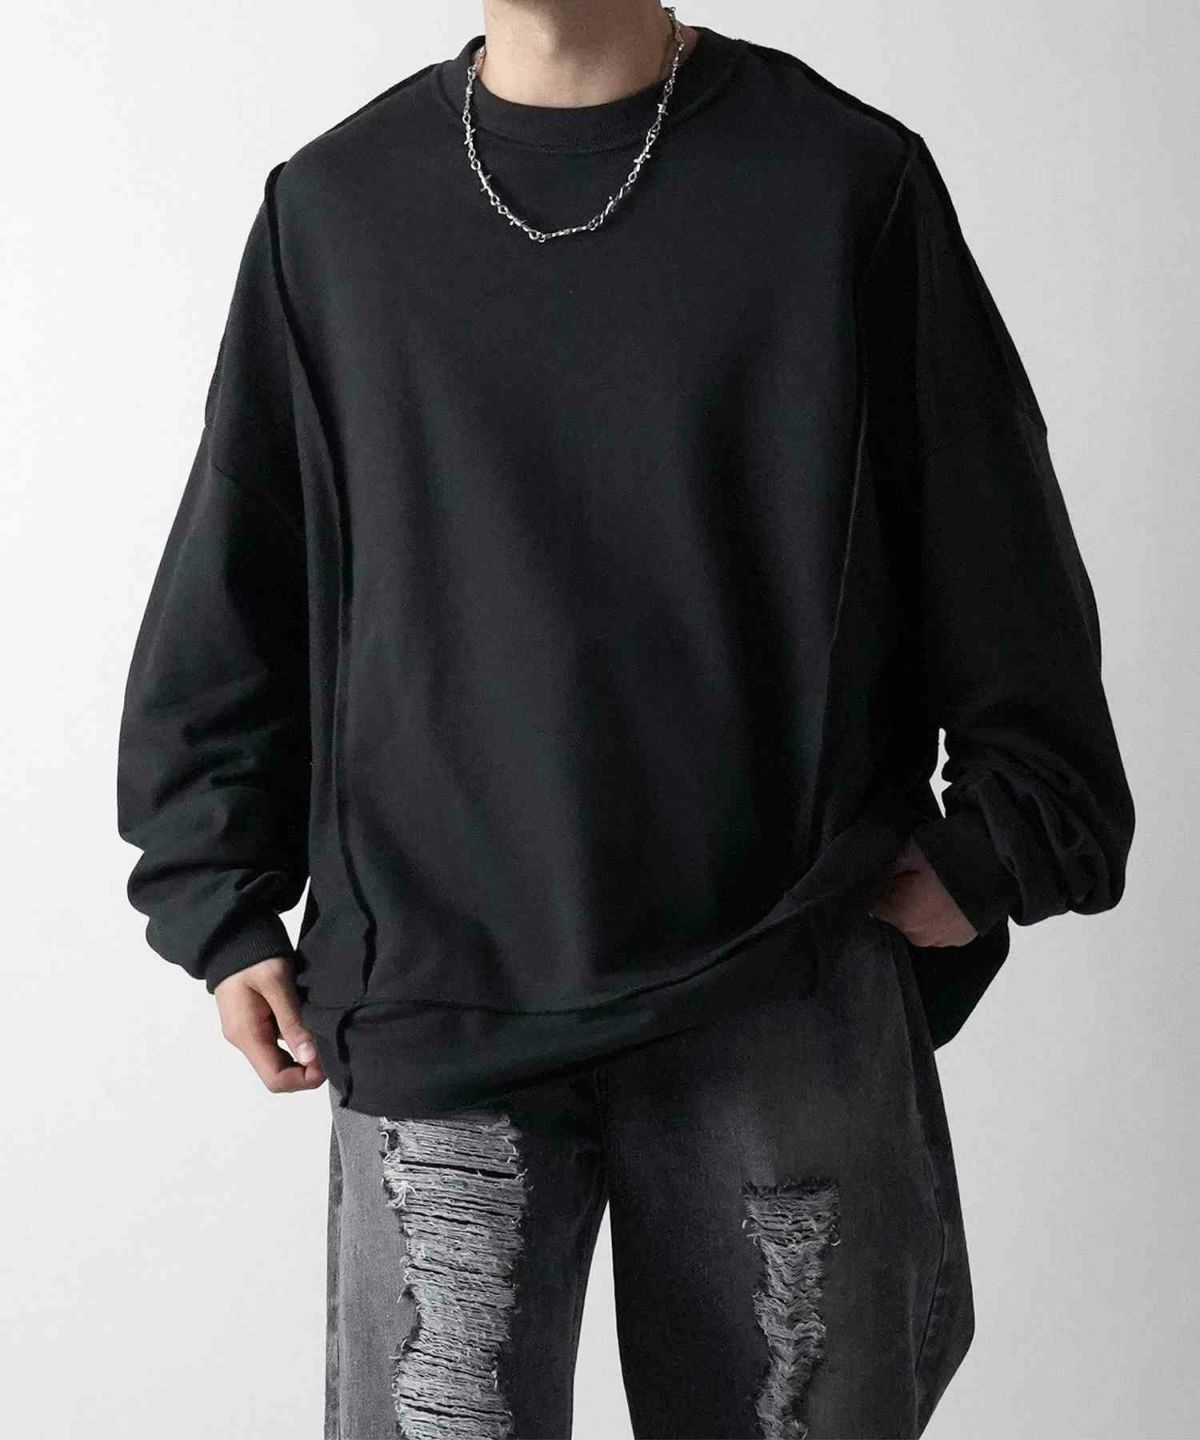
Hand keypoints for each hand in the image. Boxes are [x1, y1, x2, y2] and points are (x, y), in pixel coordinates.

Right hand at [213, 956, 325, 1092]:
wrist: (233, 935)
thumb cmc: (255, 956)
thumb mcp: (277, 984)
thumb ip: (292, 1021)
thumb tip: (309, 1058)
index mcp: (247, 1035)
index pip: (275, 1079)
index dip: (304, 1079)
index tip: (328, 1062)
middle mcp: (244, 1039)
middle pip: (277, 1072)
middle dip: (306, 1068)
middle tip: (331, 1048)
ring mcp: (247, 1031)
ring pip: (278, 1058)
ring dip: (302, 1054)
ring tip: (324, 1035)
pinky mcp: (253, 1020)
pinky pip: (275, 1042)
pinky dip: (295, 1040)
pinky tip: (311, 1025)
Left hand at [867, 837, 977, 947]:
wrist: (1001, 866)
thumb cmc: (951, 856)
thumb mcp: (910, 851)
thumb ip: (889, 868)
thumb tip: (880, 875)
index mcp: (901, 916)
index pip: (875, 906)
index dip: (881, 889)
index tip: (891, 875)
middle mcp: (920, 936)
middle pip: (898, 916)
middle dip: (902, 899)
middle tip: (917, 875)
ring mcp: (944, 940)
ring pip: (921, 924)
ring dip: (923, 909)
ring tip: (937, 885)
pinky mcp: (964, 938)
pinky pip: (942, 928)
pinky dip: (942, 915)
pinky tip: (951, 897)